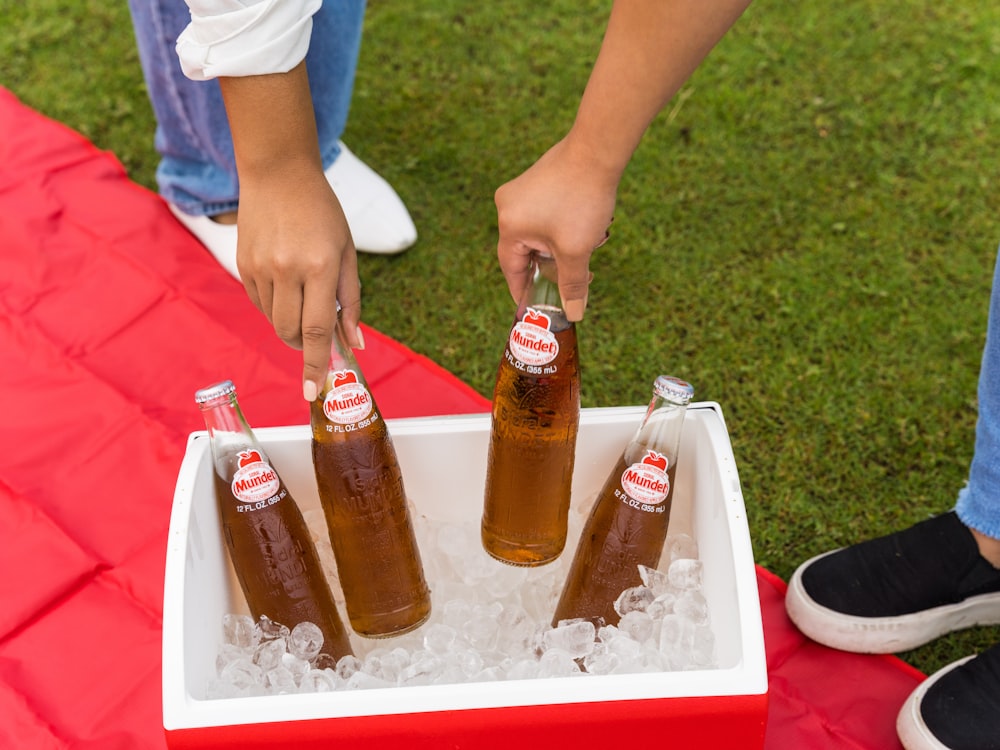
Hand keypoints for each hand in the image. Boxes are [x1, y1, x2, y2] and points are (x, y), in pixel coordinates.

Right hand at [235, 160, 362, 401]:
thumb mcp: (347, 253)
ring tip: (302, 293)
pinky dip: (274, 305)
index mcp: (320, 267)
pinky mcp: (242, 266)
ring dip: (291, 323)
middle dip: (305, 344)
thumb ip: (351, 301)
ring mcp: (260, 269)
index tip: (314, 391)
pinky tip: (284, 281)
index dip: (316, 365)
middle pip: (292, 333)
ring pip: (274, 321)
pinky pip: (259, 304)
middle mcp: (286, 270)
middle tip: (318, 331)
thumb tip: (354, 344)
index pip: (317, 331)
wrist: (278, 174)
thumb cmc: (322, 213)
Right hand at [495, 137, 615, 320]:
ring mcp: (521, 191)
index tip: (531, 306)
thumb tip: (574, 313)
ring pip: (539, 234)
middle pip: (526, 251)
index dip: (523, 290)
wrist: (597, 151)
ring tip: (588, 245)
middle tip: (574, 279)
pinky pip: (544, 216)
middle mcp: (507, 207)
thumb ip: (573, 284)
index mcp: (509, 226)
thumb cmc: (582, 199)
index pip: (512, 269)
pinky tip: (586, 225)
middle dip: (553, 266)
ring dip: (562, 246)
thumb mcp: (577, 250)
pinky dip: (562, 228)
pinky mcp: (537, 181)